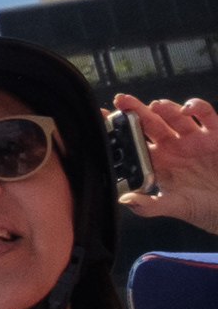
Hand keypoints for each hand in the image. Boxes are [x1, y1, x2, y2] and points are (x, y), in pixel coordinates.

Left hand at [117, 94, 217, 233]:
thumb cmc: (204, 208)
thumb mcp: (176, 207)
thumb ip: (150, 205)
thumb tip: (125, 200)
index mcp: (158, 161)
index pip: (133, 142)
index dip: (118, 130)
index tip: (102, 117)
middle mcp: (173, 146)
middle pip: (149, 124)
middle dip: (135, 110)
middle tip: (121, 100)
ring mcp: (193, 139)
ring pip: (174, 116)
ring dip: (164, 108)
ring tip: (154, 106)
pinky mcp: (215, 134)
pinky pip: (205, 115)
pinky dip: (197, 107)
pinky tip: (187, 109)